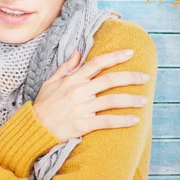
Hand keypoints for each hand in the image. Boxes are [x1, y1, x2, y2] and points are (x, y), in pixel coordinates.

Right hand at [32, 49, 149, 142]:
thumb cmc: (43, 104)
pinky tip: (134, 119)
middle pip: (109, 80)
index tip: (130, 53)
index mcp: (72, 80)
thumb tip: (77, 52)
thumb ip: (66, 67)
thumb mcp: (50, 81)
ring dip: (130, 100)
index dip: (114, 57)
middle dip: (130, 77)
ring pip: (111, 101)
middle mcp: (79, 92)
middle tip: (145, 77)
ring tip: (144, 100)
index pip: (97, 64)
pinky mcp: (83, 125)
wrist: (34, 127)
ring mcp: (82, 108)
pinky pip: (106, 121)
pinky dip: (122, 121)